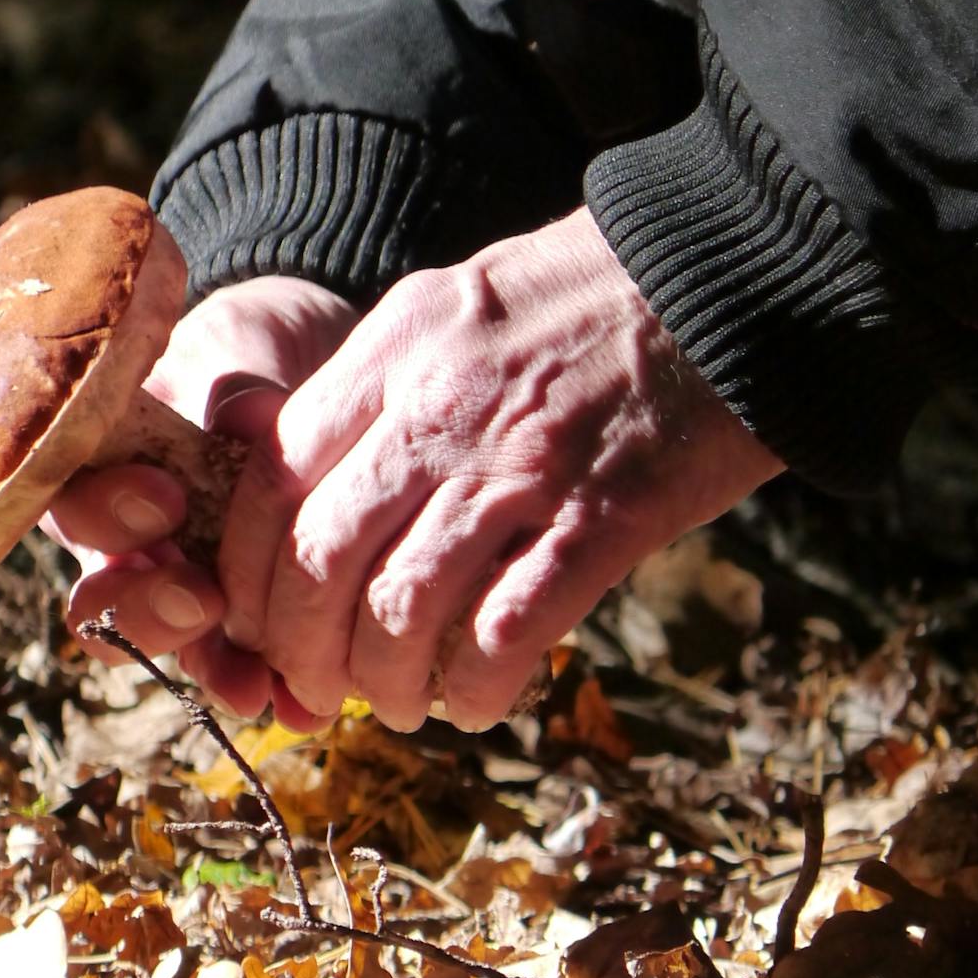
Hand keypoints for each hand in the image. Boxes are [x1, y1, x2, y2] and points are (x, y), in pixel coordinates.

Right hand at [47, 273, 360, 720]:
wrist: (320, 364)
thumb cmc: (254, 348)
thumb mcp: (244, 348)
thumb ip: (238, 386)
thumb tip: (243, 416)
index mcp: (97, 464)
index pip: (70, 506)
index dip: (105, 516)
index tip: (163, 497)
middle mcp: (125, 542)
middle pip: (103, 603)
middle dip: (149, 611)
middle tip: (202, 599)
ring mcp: (182, 585)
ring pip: (171, 649)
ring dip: (210, 668)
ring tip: (257, 683)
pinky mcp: (250, 617)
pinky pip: (248, 667)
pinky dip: (277, 688)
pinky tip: (309, 707)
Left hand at [217, 212, 781, 731]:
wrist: (728, 275)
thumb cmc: (588, 297)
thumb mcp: (452, 305)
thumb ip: (365, 383)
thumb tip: (264, 450)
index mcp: (395, 350)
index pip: (272, 477)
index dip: (249, 571)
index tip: (259, 619)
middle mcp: (440, 409)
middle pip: (320, 555)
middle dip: (301, 645)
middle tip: (317, 682)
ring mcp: (521, 466)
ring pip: (401, 607)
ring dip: (383, 680)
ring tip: (395, 702)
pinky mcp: (602, 519)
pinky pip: (507, 629)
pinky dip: (475, 685)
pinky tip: (473, 701)